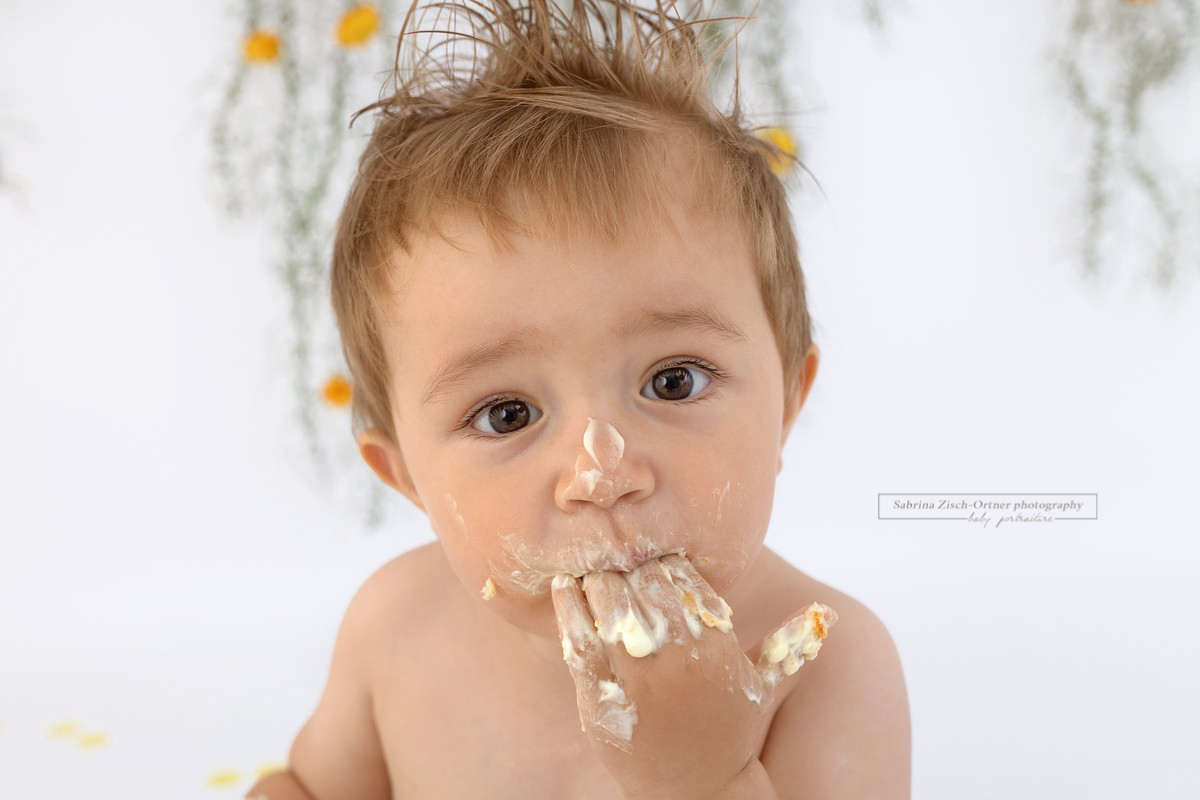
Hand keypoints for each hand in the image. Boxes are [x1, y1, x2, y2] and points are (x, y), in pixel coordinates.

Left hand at [550, 553, 836, 799]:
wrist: (695, 792)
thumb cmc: (728, 732)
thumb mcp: (763, 687)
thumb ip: (791, 645)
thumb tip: (828, 614)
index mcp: (715, 648)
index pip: (685, 583)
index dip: (666, 561)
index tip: (654, 551)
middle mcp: (676, 661)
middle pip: (643, 590)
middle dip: (629, 565)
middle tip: (614, 550)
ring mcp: (636, 682)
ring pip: (609, 611)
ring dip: (597, 581)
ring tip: (589, 564)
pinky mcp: (601, 700)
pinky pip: (578, 645)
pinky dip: (568, 611)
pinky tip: (564, 588)